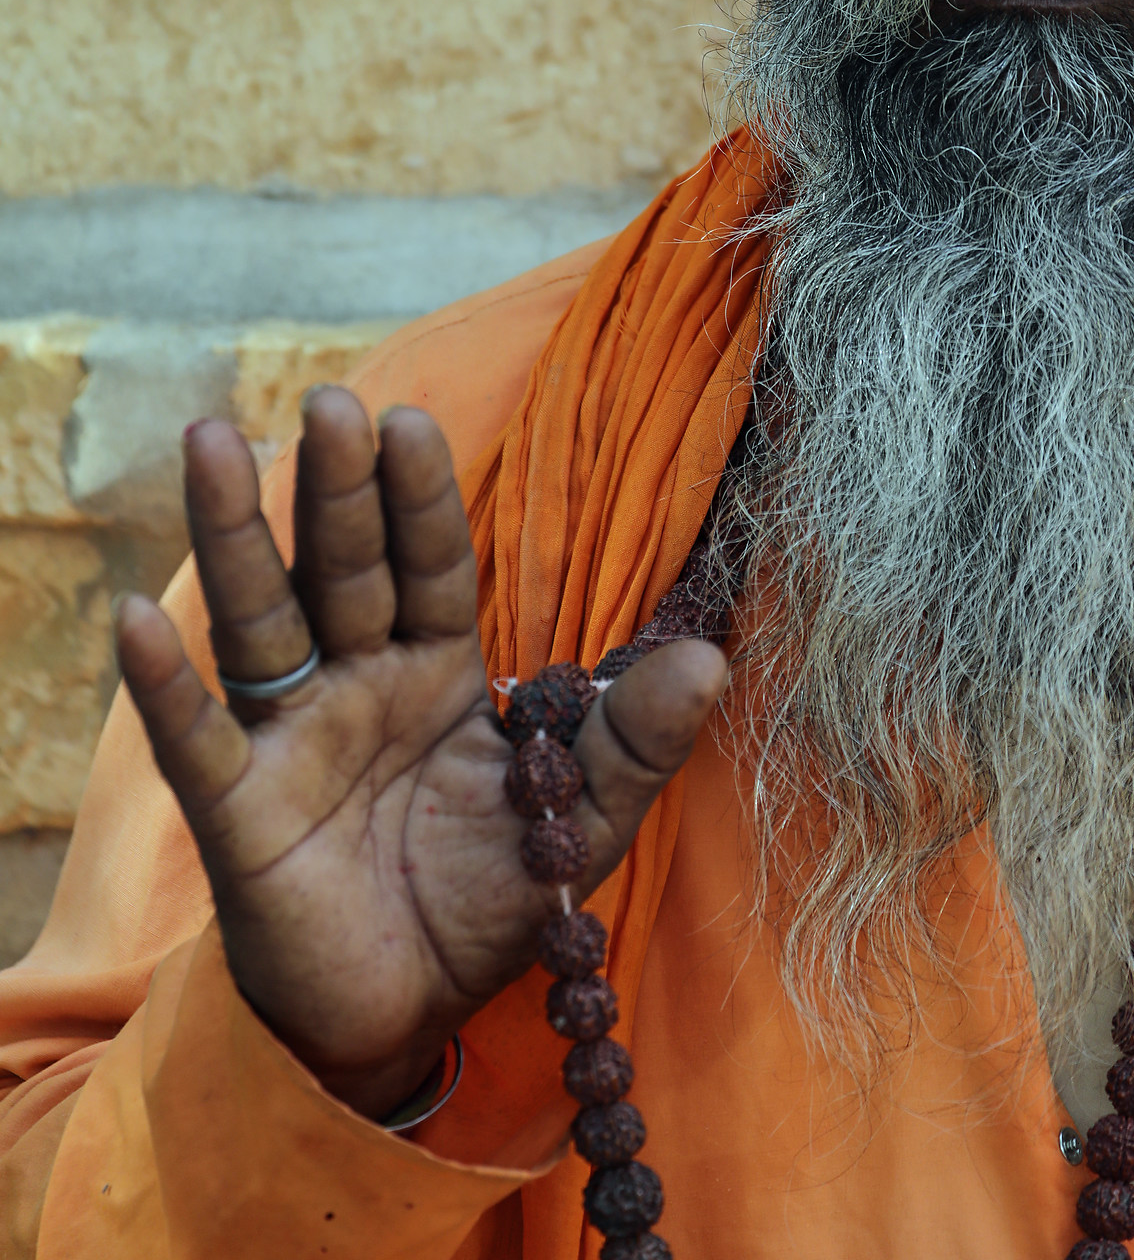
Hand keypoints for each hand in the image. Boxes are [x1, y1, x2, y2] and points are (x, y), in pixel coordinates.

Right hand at [115, 390, 726, 1120]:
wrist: (406, 1019)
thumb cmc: (486, 900)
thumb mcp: (580, 823)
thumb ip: (635, 741)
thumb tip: (712, 659)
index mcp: (438, 668)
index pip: (432, 564)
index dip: (420, 499)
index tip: (411, 423)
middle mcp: (359, 683)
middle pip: (345, 570)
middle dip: (338, 490)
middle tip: (330, 402)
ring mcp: (292, 739)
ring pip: (263, 621)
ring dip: (238, 537)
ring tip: (212, 444)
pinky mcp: (241, 812)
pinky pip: (197, 740)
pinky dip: (166, 685)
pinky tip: (134, 622)